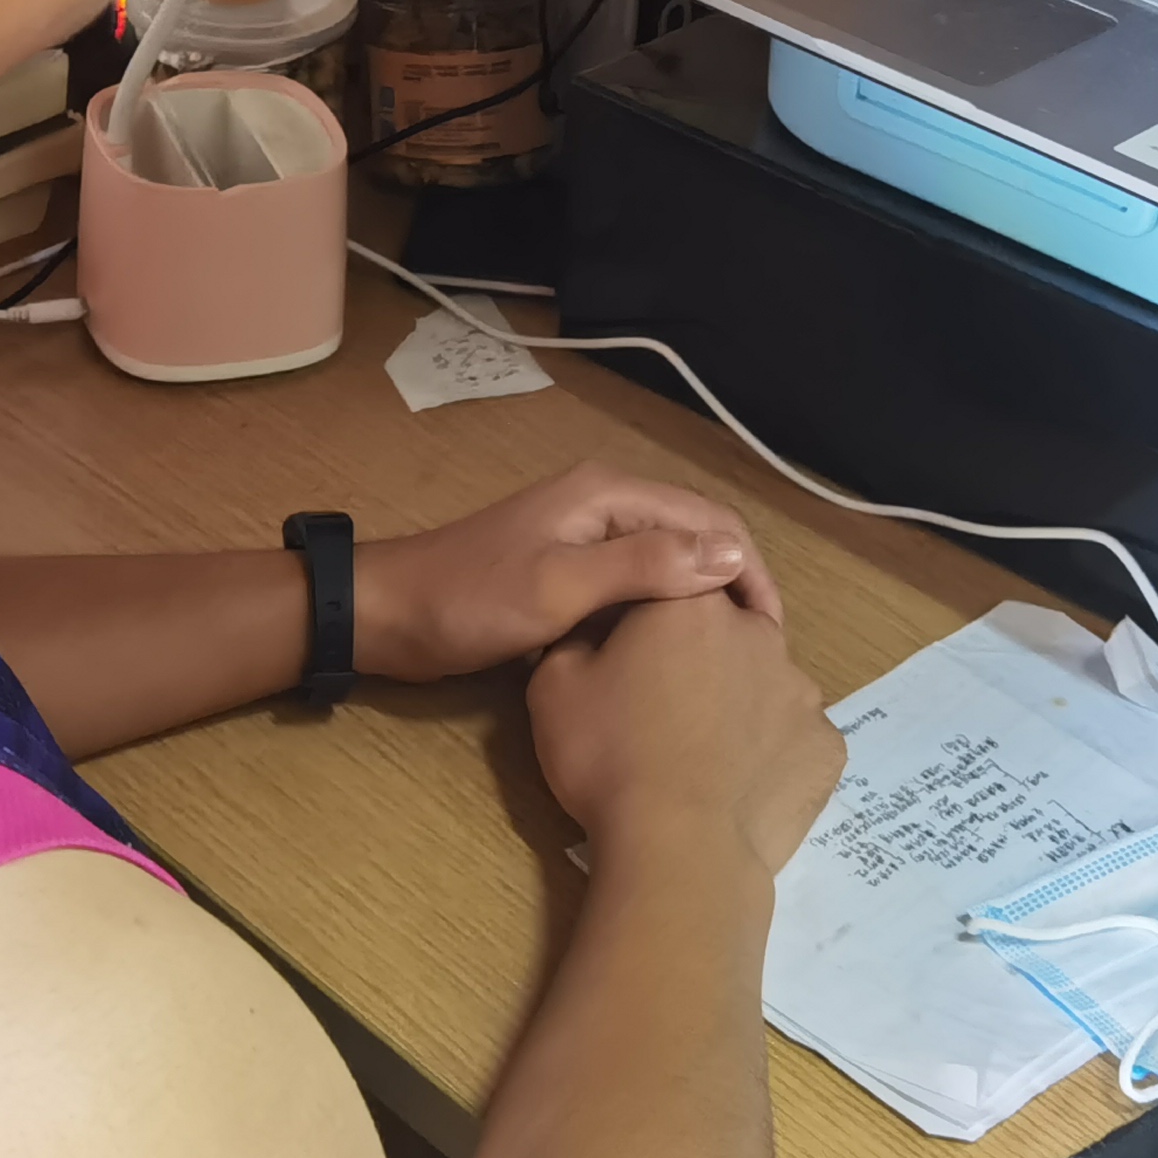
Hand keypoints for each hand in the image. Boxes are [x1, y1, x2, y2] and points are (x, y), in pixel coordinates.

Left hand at [352, 461, 776, 687]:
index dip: (749, 573)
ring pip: (667, 565)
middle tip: (756, 655)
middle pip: (695, 538)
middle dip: (733, 588)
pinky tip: (674, 657)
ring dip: (701, 604)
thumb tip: (731, 555)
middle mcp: (606, 507)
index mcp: (609, 496)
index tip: (768, 636)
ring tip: (727, 660)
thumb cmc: (469, 601)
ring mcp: (586, 539)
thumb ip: (644, 566)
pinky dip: (663, 615)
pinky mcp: (569, 573)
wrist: (388, 616)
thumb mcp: (560, 587)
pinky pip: (635, 588)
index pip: (710, 521)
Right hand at [525, 589, 840, 878]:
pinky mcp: (827, 746)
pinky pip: (794, 737)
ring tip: (700, 755)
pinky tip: (738, 784)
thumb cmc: (609, 758)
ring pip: (764, 684)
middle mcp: (759, 633)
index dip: (646, 617)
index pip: (672, 582)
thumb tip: (595, 628)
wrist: (677, 850)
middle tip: (659, 709)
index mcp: (691, 603)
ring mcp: (803, 691)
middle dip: (696, 657)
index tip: (627, 653)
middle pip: (725, 630)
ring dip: (737, 704)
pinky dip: (770, 752)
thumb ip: (576, 635)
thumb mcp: (553, 686)